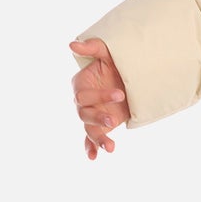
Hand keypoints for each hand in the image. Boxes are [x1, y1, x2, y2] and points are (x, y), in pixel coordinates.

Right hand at [70, 38, 131, 159]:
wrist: (129, 76)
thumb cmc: (115, 62)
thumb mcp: (107, 53)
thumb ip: (92, 48)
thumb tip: (71, 44)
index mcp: (80, 85)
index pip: (83, 95)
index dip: (100, 95)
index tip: (121, 93)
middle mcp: (83, 102)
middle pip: (84, 114)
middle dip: (98, 116)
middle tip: (114, 117)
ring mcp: (91, 114)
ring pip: (88, 129)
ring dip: (98, 138)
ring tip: (110, 147)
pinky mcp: (100, 124)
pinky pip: (90, 138)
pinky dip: (91, 148)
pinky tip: (93, 157)